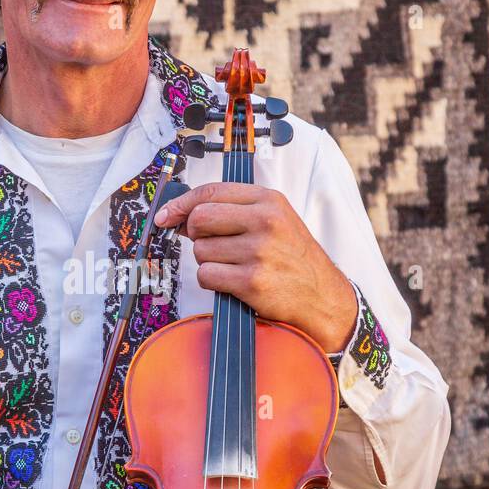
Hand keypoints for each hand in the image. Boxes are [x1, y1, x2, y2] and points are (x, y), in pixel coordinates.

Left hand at [155, 183, 357, 353]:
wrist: (321, 296)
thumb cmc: (292, 258)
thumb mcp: (274, 221)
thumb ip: (234, 212)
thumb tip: (181, 215)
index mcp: (269, 200)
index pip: (211, 191)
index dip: (182, 204)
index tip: (166, 216)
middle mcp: (265, 221)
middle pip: (200, 219)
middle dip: (197, 235)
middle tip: (213, 246)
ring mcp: (259, 251)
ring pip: (200, 251)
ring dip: (209, 262)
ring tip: (234, 266)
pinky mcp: (251, 281)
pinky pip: (207, 276)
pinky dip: (213, 282)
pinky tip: (233, 282)